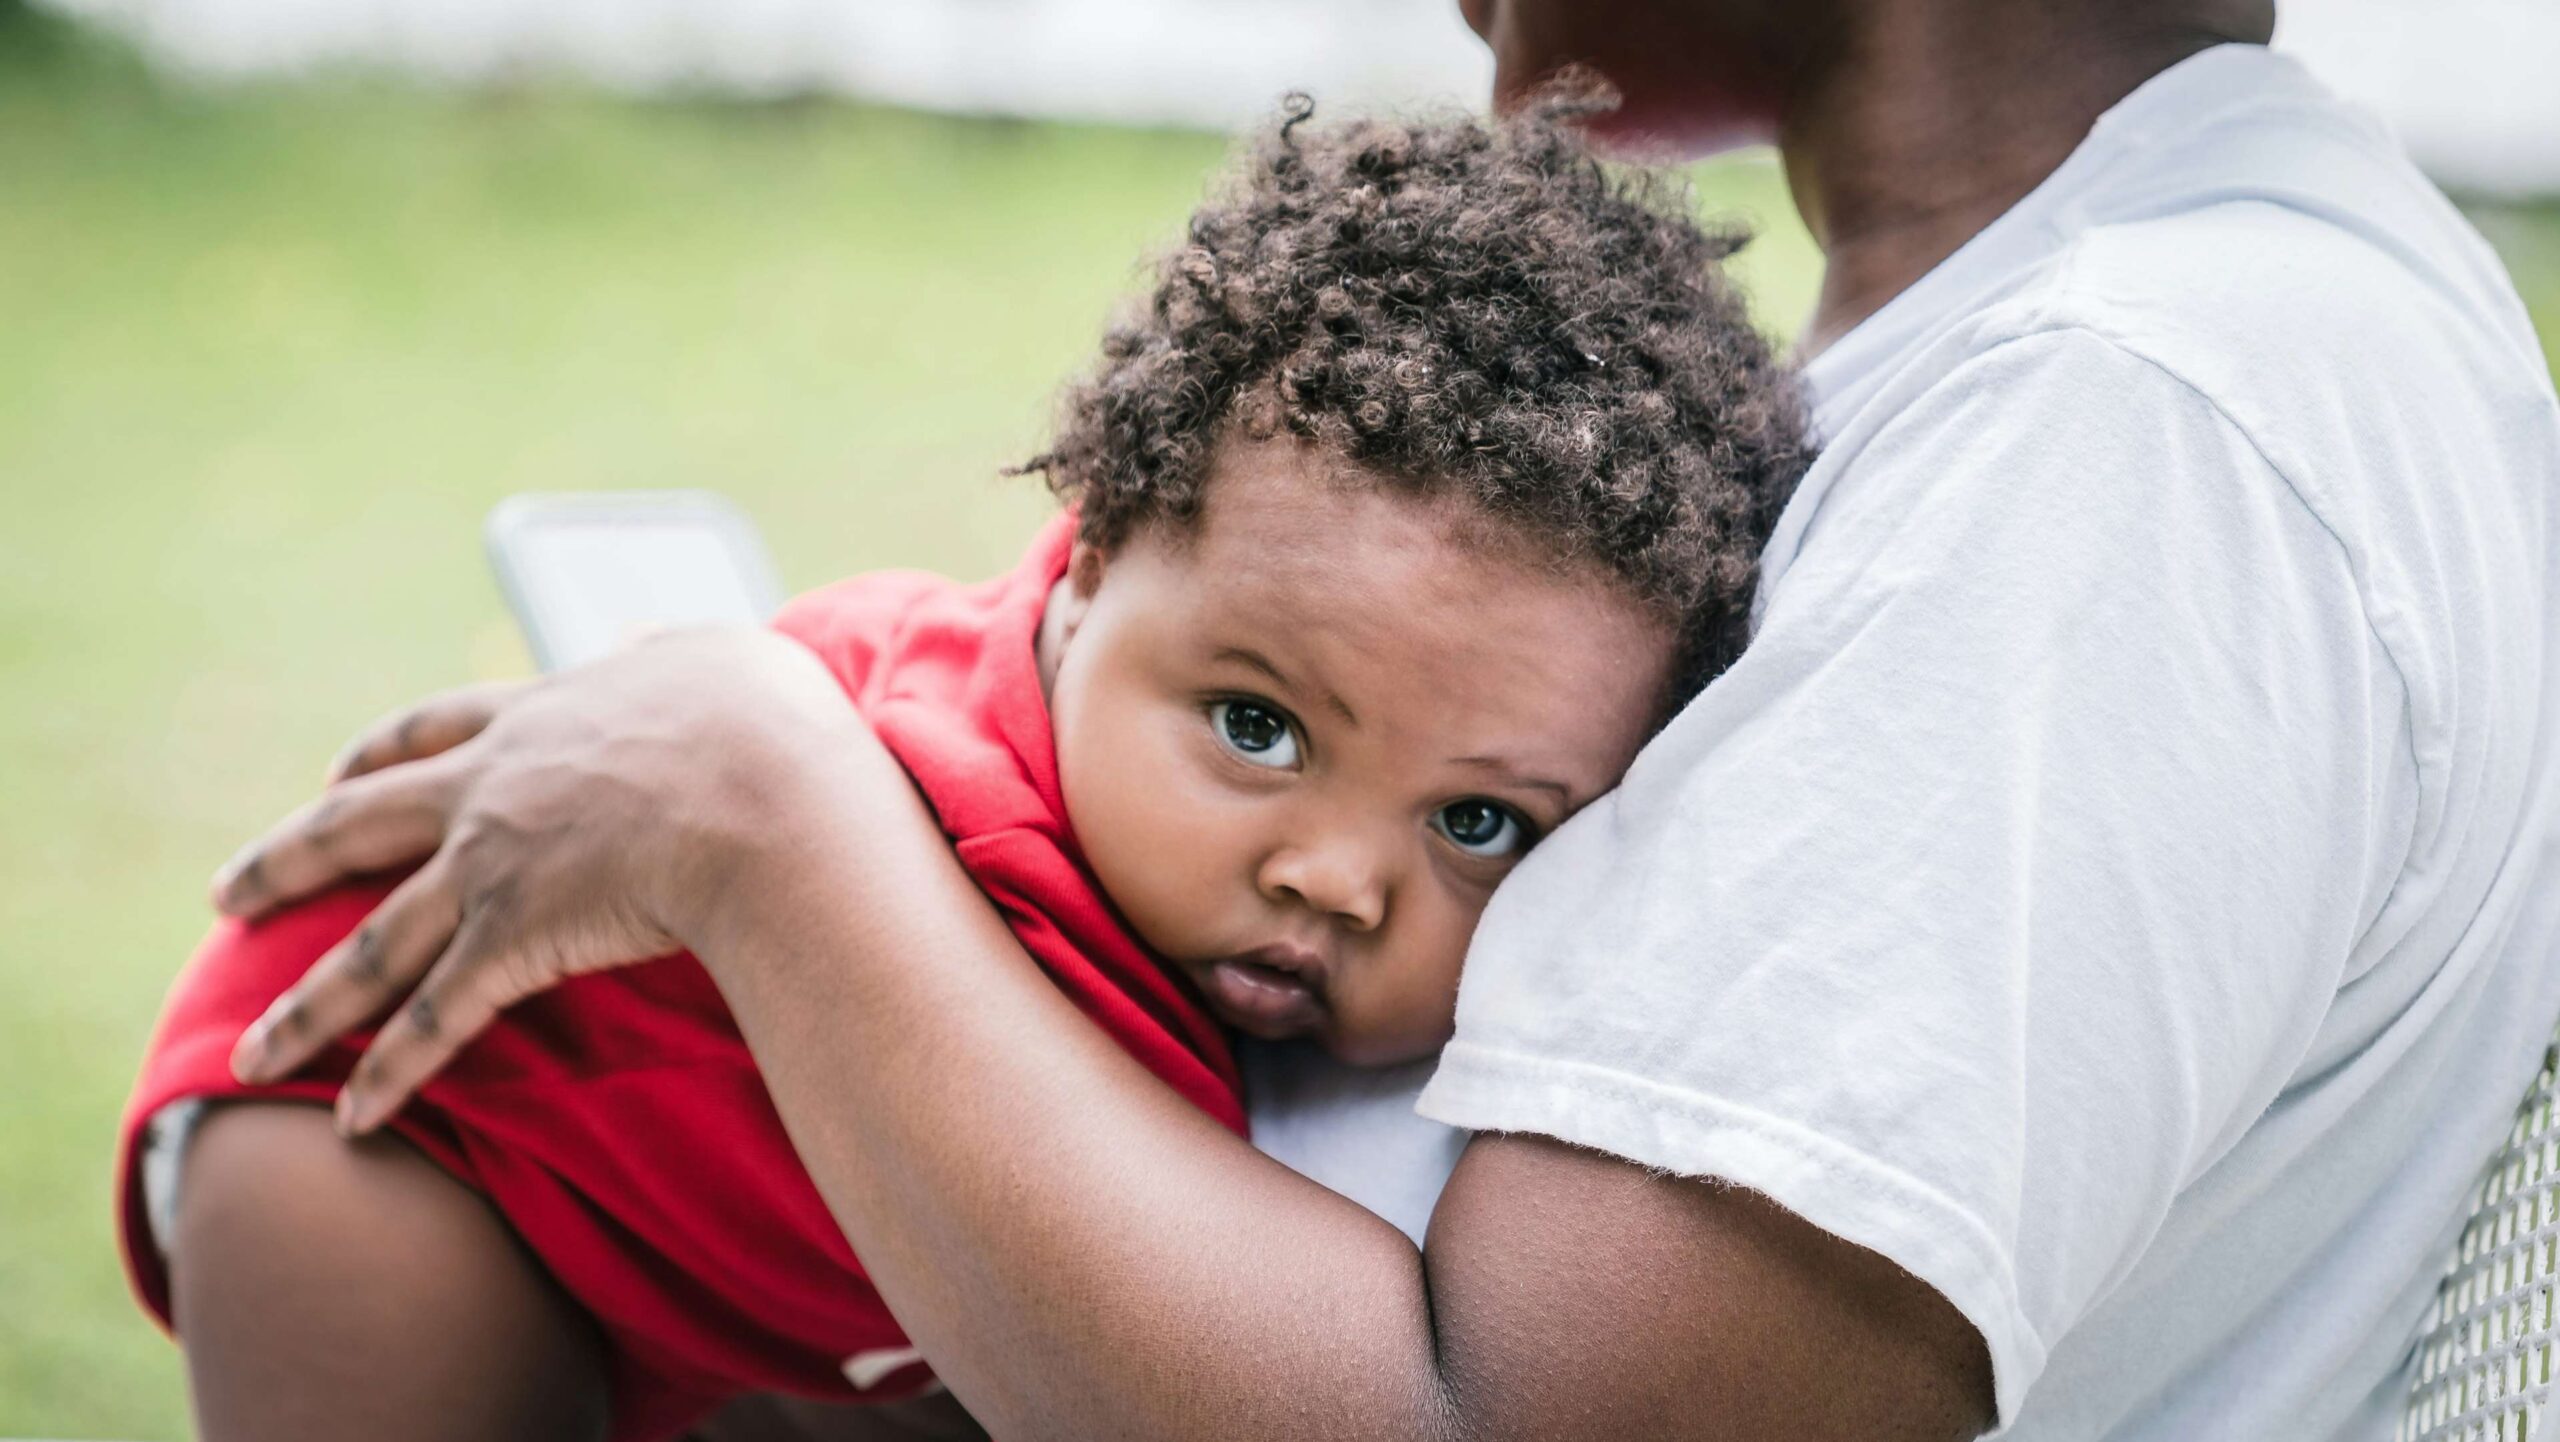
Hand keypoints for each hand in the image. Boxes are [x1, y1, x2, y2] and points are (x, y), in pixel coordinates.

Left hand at [216, 626, 870, 1134]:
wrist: (765, 792)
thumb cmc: (762, 722)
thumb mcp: (712, 656)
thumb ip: (667, 650)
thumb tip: (651, 642)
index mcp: (535, 717)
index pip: (431, 730)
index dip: (376, 755)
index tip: (334, 773)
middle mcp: (488, 790)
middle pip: (354, 828)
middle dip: (284, 865)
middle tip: (230, 898)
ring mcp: (492, 867)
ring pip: (372, 946)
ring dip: (305, 1007)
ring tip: (249, 1055)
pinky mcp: (516, 939)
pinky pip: (436, 1018)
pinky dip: (389, 1073)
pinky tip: (350, 1118)